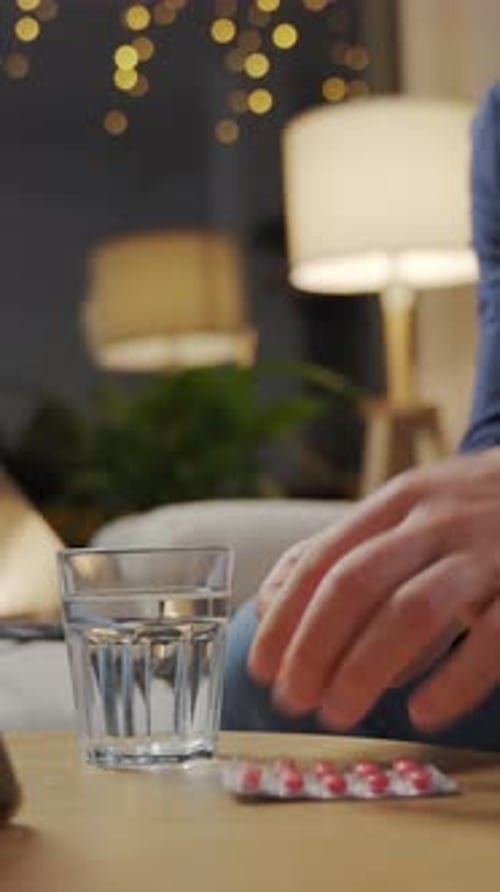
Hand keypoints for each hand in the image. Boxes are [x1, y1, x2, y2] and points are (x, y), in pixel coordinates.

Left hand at [249, 449, 499, 731]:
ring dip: (366, 667)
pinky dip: (454, 679)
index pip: (324, 560)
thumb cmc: (471, 510)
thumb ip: (342, 549)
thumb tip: (270, 601)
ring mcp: (485, 551)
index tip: (262, 667)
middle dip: (314, 647)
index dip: (286, 618)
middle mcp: (435, 520)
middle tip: (292, 700)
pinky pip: (492, 638)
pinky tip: (422, 712)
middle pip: (356, 584)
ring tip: (338, 712)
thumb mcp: (408, 509)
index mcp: (397, 502)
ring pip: (413, 611)